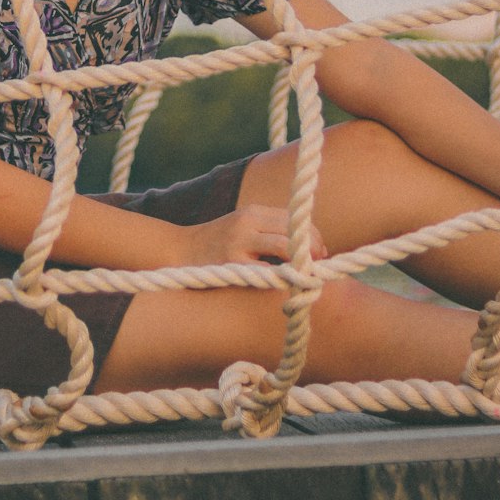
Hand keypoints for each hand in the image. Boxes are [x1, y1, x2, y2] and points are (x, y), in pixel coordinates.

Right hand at [179, 205, 327, 267]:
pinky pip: (267, 270)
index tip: (322, 255)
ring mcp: (240, 241)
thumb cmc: (216, 245)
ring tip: (310, 277)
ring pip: (285, 245)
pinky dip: (283, 277)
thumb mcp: (242, 229)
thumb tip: (309, 250)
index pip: (296, 219)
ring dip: (304, 262)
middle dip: (313, 249)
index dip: (314, 237)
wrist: (178, 250)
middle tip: (321, 269)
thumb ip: (269, 234)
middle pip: (295, 229)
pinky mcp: (232, 262)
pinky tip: (289, 287)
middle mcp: (248, 221)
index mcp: (254, 212)